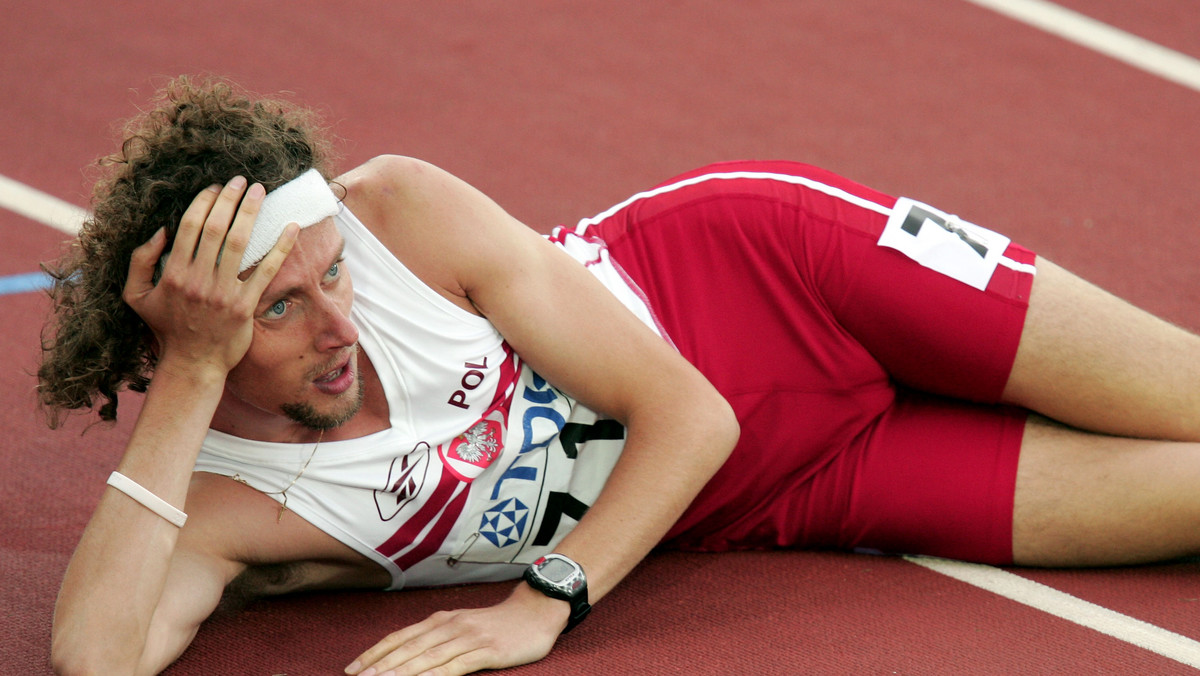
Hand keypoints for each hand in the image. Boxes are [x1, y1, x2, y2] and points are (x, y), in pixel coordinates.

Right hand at [122, 177, 297, 374]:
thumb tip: (160, 230)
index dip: (204, 202)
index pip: (190, 227)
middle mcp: (198, 281)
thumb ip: (139, 261)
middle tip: (242, 180)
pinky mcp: (245, 306)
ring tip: (261, 191)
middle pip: (216, 229)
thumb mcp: (136, 296)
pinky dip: (281, 247)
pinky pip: (266, 271)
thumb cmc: (166, 327)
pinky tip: (292, 227)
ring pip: (240, 243)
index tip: (216, 187)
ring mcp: (223, 294)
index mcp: (173, 274)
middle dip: (230, 199)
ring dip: (251, 213)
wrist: (193, 363)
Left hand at [345, 583, 569, 675]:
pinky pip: (456, 666)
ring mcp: (468, 638)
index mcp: (441, 620)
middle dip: (379, 666)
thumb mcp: (463, 626)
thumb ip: (438, 638)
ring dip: (401, 672)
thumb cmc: (498, 624)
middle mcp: (450, 626)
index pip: (400, 637)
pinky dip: (434, 675)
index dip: (374, 653)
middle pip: (408, 648)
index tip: (352, 668)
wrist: (536, 611)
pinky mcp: (486, 650)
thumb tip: (409, 657)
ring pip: (427, 658)